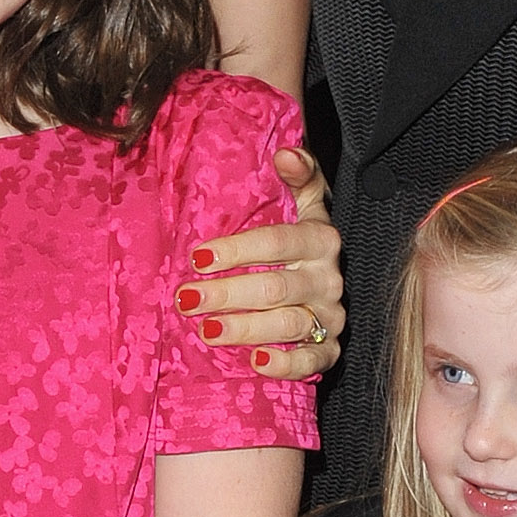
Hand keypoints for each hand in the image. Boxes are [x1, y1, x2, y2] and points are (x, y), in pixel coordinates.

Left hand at [176, 144, 343, 382]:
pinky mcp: (329, 349)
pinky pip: (311, 362)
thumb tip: (285, 152)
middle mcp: (328, 279)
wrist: (323, 289)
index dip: (239, 249)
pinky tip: (255, 361)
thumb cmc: (299, 244)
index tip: (198, 256)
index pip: (279, 242)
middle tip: (186, 298)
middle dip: (228, 293)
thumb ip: (299, 177)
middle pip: (277, 288)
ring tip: (207, 329)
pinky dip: (284, 364)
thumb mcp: (303, 206)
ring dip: (246, 328)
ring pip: (289, 325)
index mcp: (321, 240)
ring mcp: (330, 316)